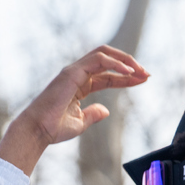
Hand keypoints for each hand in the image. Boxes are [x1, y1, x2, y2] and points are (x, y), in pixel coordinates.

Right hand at [0, 46, 149, 174]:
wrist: (38, 131)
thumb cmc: (54, 128)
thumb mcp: (81, 123)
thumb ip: (93, 114)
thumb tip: (106, 111)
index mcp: (80, 84)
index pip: (108, 75)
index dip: (126, 77)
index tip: (143, 80)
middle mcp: (77, 74)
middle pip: (108, 59)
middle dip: (129, 64)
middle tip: (146, 74)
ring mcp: (74, 70)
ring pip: (104, 54)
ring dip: (125, 60)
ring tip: (141, 71)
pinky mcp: (72, 72)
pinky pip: (98, 60)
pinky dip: (115, 63)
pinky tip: (129, 72)